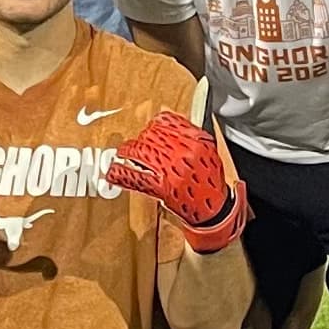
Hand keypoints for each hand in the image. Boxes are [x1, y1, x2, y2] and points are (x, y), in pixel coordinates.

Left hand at [106, 110, 245, 246]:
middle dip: (140, 139)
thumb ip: (188, 132)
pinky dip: (121, 174)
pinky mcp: (162, 187)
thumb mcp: (207, 150)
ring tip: (123, 152)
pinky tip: (114, 172)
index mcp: (196, 141)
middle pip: (151, 135)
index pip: (167, 122)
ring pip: (141, 151)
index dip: (154, 125)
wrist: (214, 210)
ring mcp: (172, 169)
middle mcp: (184, 153)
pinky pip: (136, 177)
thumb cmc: (210, 181)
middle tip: (135, 143)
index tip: (150, 128)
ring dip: (127, 151)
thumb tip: (165, 118)